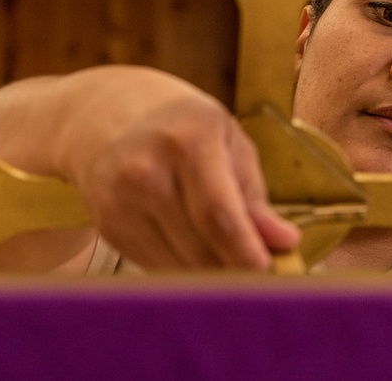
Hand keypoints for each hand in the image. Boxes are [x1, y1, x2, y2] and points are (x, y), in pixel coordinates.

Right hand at [71, 88, 299, 270]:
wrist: (106, 115)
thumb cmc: (183, 129)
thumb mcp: (228, 143)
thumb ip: (255, 196)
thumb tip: (285, 242)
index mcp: (188, 138)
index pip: (218, 212)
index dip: (245, 250)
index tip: (269, 273)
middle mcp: (147, 168)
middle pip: (200, 245)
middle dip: (236, 268)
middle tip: (262, 276)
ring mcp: (120, 199)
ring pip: (178, 264)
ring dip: (211, 274)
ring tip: (231, 261)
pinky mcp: (107, 224)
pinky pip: (155, 265)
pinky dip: (182, 269)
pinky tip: (192, 250)